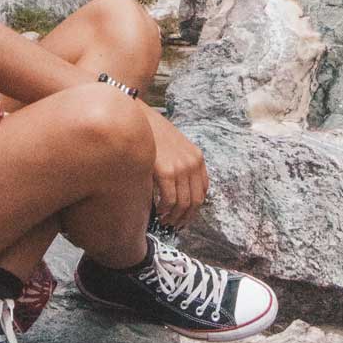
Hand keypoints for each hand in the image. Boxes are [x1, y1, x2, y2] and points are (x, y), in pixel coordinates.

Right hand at [144, 107, 208, 228]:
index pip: (203, 191)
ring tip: (166, 220)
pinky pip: (169, 200)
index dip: (194, 208)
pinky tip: (158, 211)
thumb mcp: (176, 146)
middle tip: (175, 224)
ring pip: (183, 204)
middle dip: (185, 217)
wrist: (139, 118)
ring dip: (174, 217)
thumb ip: (181, 164)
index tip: (185, 215)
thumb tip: (178, 190)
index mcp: (197, 158)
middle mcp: (192, 163)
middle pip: (195, 201)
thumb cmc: (153, 132)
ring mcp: (180, 168)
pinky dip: (164, 210)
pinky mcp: (166, 172)